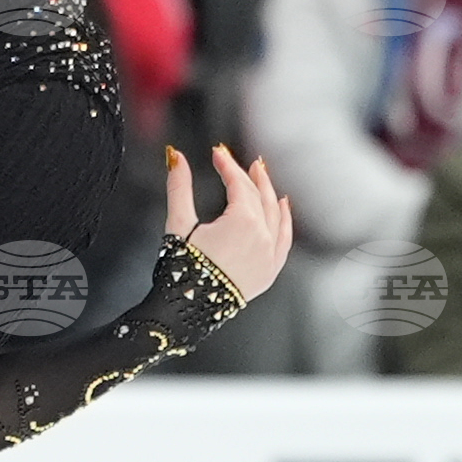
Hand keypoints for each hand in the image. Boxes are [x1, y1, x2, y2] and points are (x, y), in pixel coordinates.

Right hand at [165, 145, 291, 301]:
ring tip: (262, 176)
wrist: (191, 308)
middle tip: (242, 162)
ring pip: (275, 214)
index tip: (218, 153)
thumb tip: (176, 157)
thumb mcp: (179, 223)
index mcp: (242, 221)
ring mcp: (270, 254)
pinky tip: (283, 207)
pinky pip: (285, 239)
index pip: (238, 183)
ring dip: (268, 192)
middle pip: (258, 196)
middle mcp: (263, 235)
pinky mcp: (271, 270)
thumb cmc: (184, 268)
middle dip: (248, 176)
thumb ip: (179, 187)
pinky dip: (284, 220)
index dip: (227, 165)